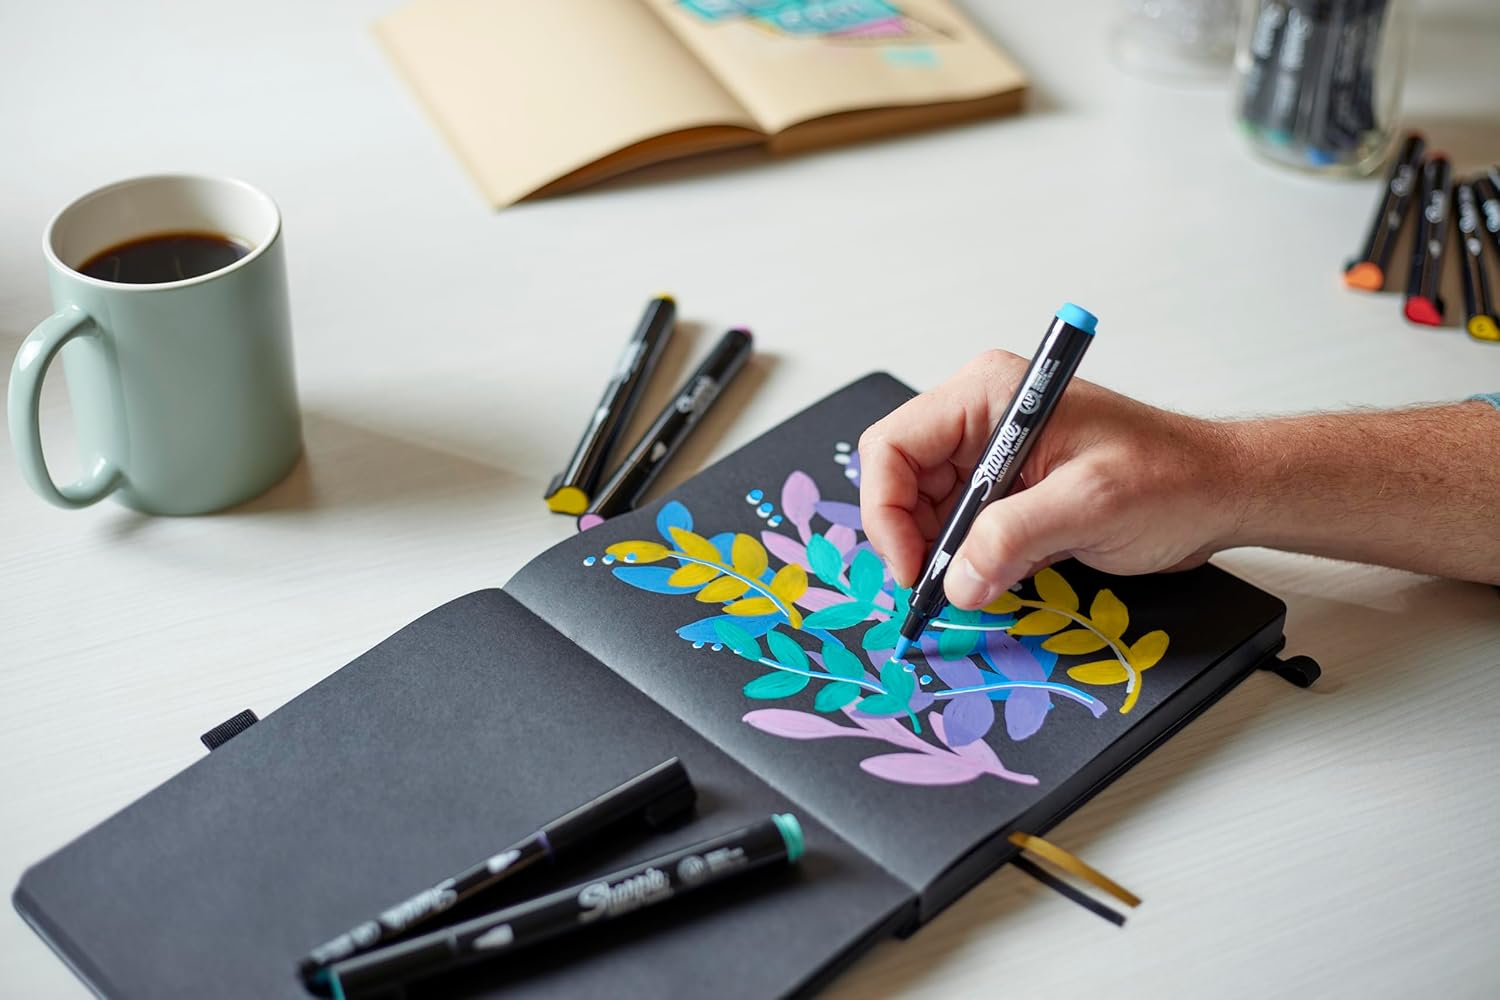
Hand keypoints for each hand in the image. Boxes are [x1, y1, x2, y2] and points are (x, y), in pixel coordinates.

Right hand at [858, 350, 1245, 608]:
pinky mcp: (1011, 487)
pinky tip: (988, 580)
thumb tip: (957, 582)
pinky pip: (962, 525)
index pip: (895, 446)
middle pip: (903, 479)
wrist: (1221, 492)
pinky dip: (965, 559)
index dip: (889, 511)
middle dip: (913, 539)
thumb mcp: (1089, 505)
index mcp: (990, 394)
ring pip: (928, 508)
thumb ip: (1013, 539)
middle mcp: (983, 416)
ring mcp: (995, 452)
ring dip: (940, 554)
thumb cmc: (1172, 477)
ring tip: (967, 589)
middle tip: (934, 591)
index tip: (912, 568)